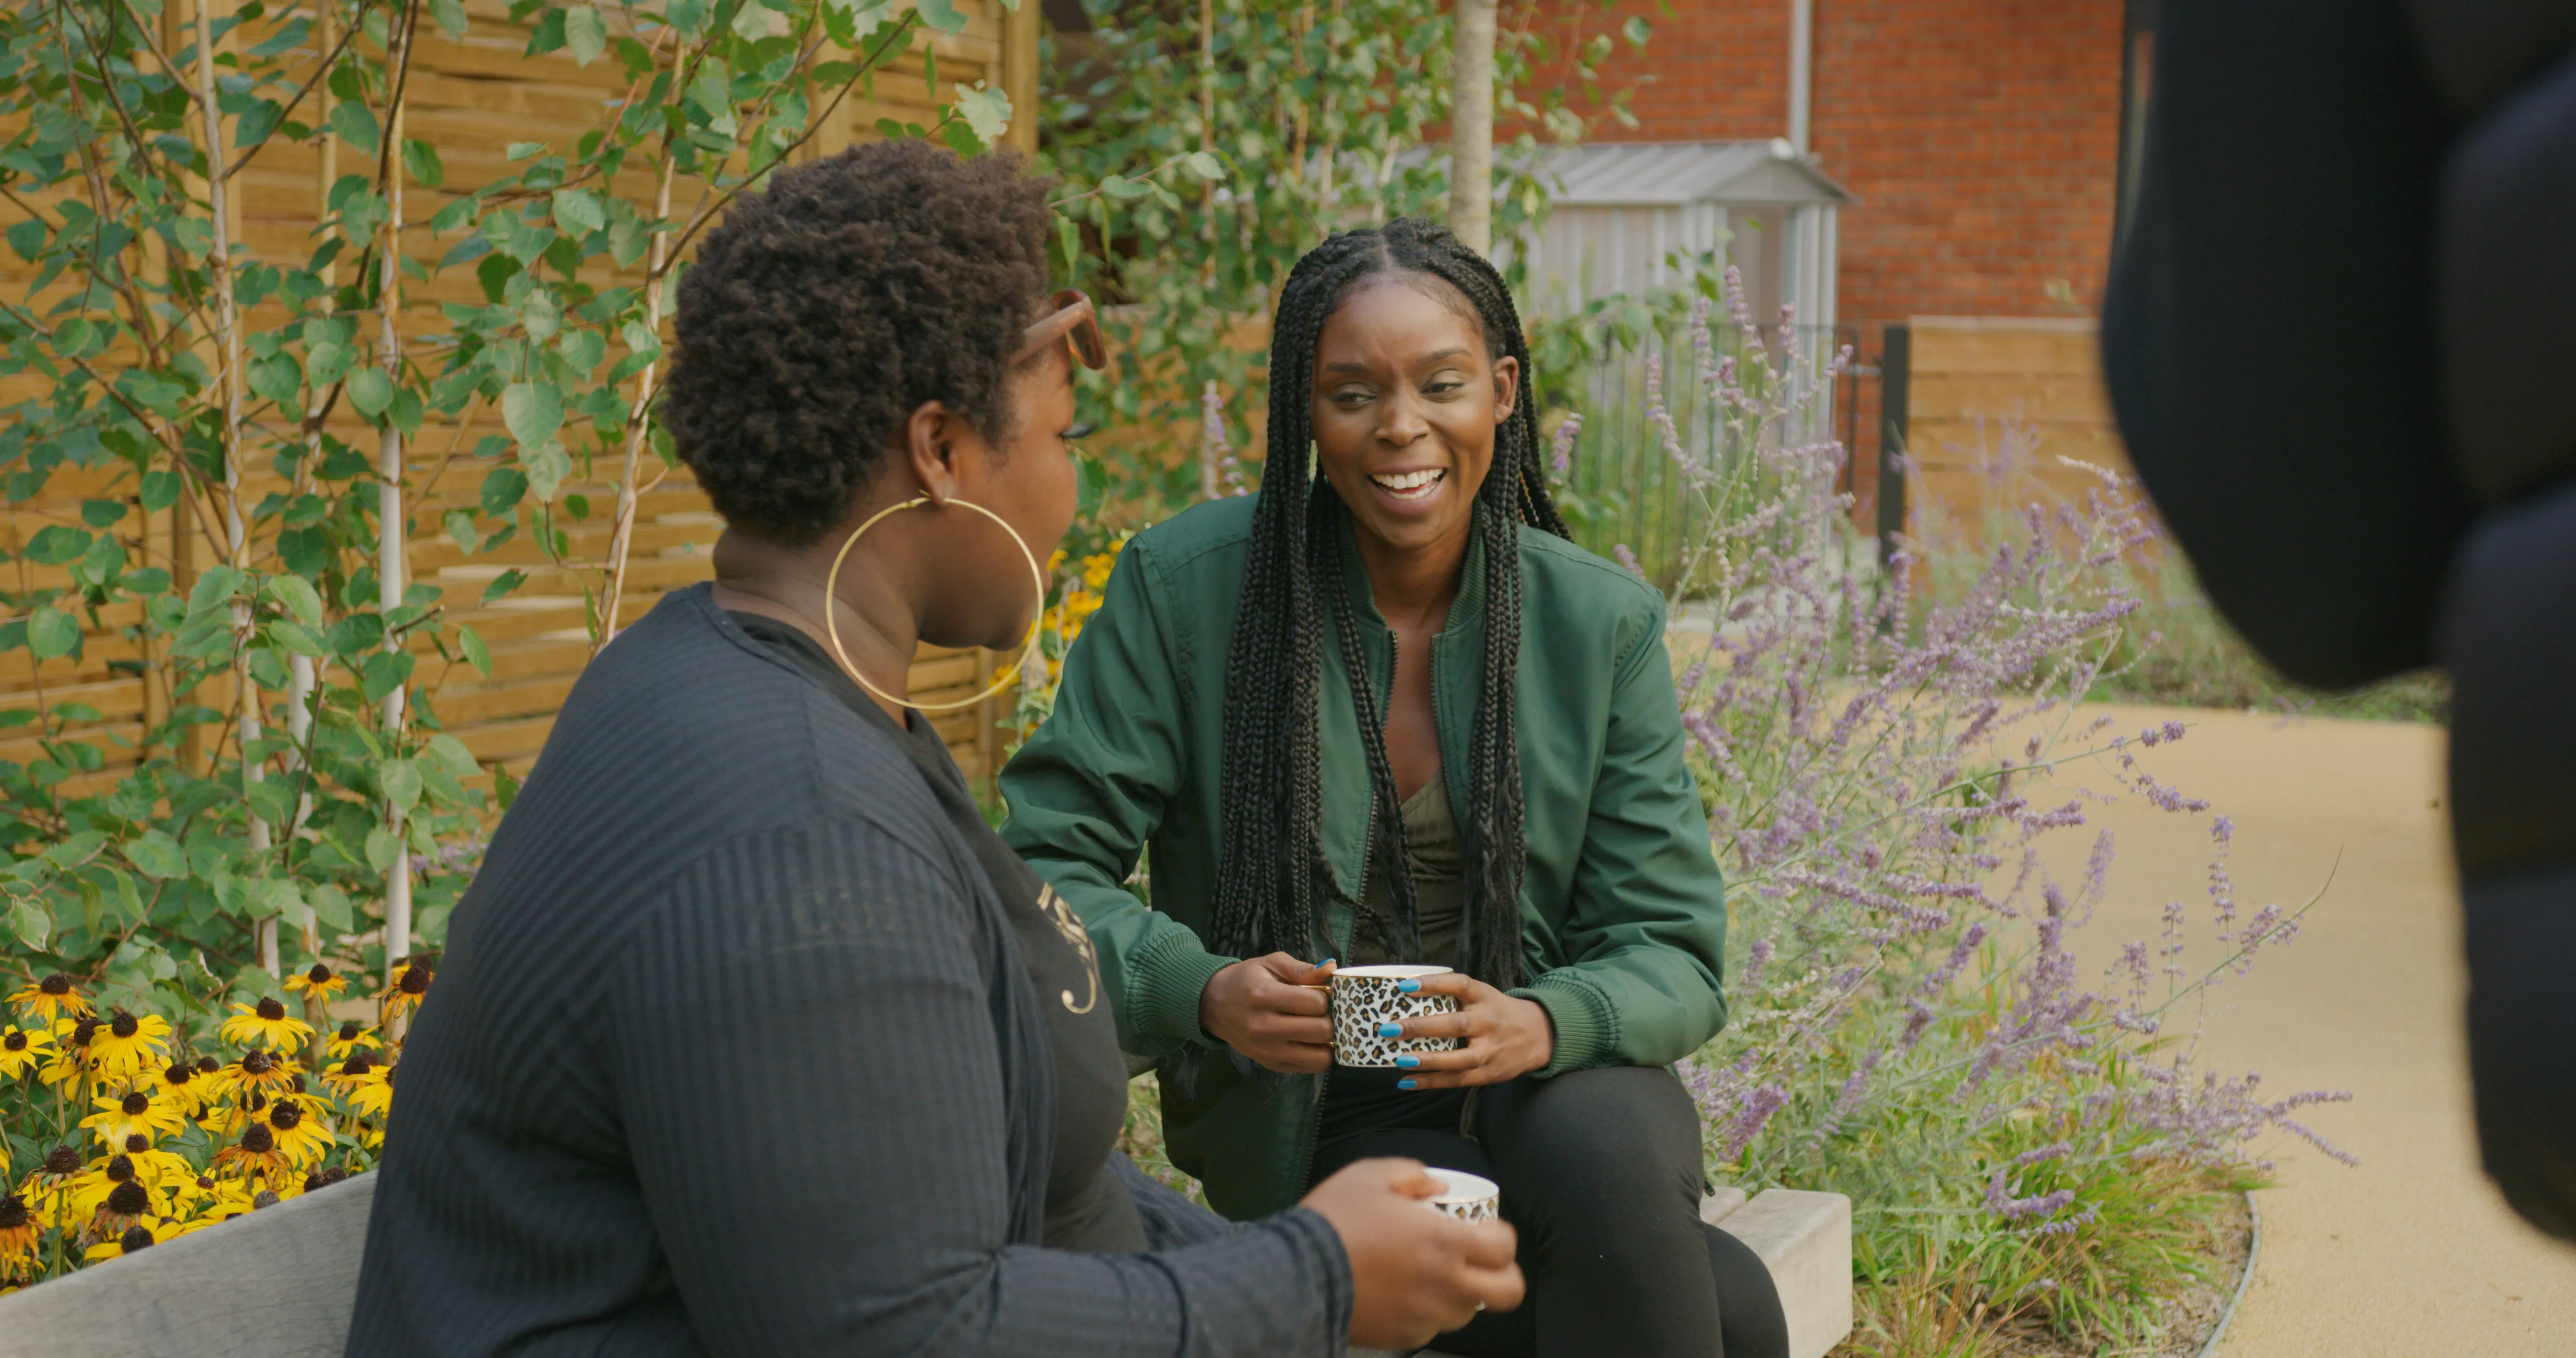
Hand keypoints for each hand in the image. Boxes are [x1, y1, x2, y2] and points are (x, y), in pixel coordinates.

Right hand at [1199, 952, 1335, 1073]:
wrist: (1213, 1005)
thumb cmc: (1246, 980)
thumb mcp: (1271, 964)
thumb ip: (1303, 969)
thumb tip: (1332, 969)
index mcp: (1264, 996)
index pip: (1315, 1003)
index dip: (1325, 996)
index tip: (1319, 993)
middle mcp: (1264, 1028)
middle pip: (1321, 1031)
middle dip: (1329, 1019)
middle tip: (1323, 1012)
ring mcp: (1267, 1051)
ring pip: (1320, 1057)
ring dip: (1328, 1042)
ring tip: (1319, 1027)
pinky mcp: (1271, 1065)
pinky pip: (1310, 1068)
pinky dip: (1318, 1055)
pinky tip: (1310, 1040)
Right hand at [1300, 1157, 1523, 1348]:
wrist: (1296, 1273)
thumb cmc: (1335, 1221)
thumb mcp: (1369, 1175)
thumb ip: (1411, 1175)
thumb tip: (1437, 1187)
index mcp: (1444, 1241)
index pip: (1503, 1248)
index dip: (1502, 1237)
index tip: (1486, 1230)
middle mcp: (1445, 1283)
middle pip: (1507, 1291)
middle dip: (1504, 1275)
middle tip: (1482, 1262)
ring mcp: (1426, 1315)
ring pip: (1469, 1312)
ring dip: (1462, 1293)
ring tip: (1437, 1276)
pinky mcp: (1404, 1336)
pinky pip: (1432, 1328)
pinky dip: (1427, 1312)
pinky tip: (1406, 1294)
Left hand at [1384, 975, 1554, 1089]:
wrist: (1540, 1035)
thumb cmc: (1497, 1012)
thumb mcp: (1482, 996)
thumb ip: (1453, 996)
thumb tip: (1405, 995)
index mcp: (1484, 997)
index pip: (1459, 985)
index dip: (1433, 984)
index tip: (1405, 985)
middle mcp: (1488, 1022)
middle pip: (1456, 1025)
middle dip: (1422, 1027)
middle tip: (1391, 1028)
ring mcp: (1490, 1050)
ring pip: (1459, 1058)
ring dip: (1428, 1061)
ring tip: (1400, 1060)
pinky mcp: (1489, 1073)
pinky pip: (1458, 1080)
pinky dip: (1432, 1082)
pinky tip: (1407, 1082)